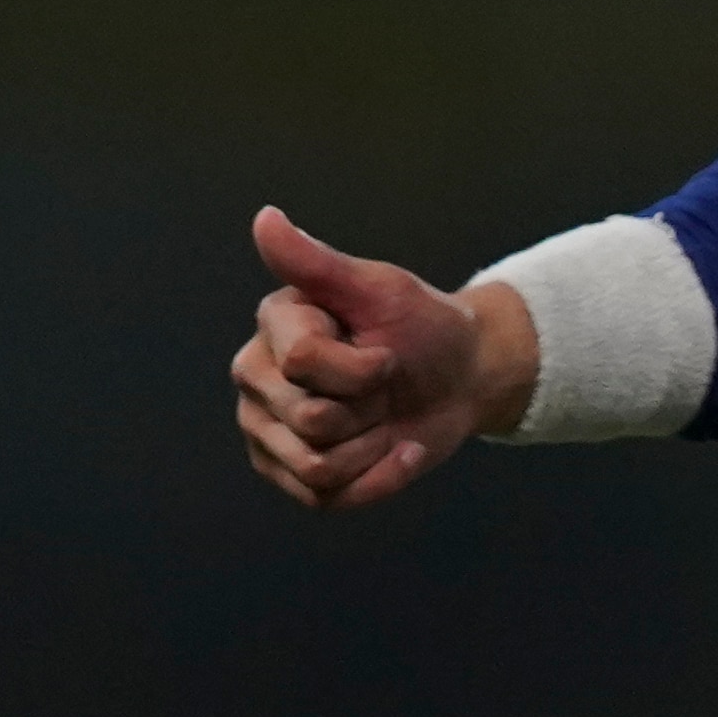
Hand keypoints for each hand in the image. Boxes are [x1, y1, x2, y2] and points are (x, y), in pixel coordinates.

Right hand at [229, 207, 538, 510]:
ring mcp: (267, 431)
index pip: (305, 363)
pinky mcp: (288, 475)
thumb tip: (265, 218)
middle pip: (311, 421)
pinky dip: (379, 478)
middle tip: (383, 384)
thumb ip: (317, 263)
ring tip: (383, 417)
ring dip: (374, 446)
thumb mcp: (380, 290)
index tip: (385, 348)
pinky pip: (328, 498)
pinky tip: (395, 451)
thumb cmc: (423, 327)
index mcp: (273, 326)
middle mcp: (257, 378)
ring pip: (317, 467)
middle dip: (369, 407)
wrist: (461, 377)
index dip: (364, 366)